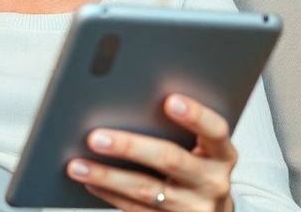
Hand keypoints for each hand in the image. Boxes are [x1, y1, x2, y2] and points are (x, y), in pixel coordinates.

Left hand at [65, 94, 236, 211]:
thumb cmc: (199, 168)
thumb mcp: (202, 149)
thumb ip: (180, 129)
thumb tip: (128, 101)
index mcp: (222, 154)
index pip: (214, 131)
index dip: (195, 115)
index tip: (169, 100)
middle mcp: (212, 182)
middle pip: (171, 160)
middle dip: (130, 146)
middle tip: (96, 137)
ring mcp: (194, 207)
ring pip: (146, 189)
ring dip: (107, 176)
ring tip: (78, 164)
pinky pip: (136, 209)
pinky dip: (110, 193)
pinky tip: (91, 181)